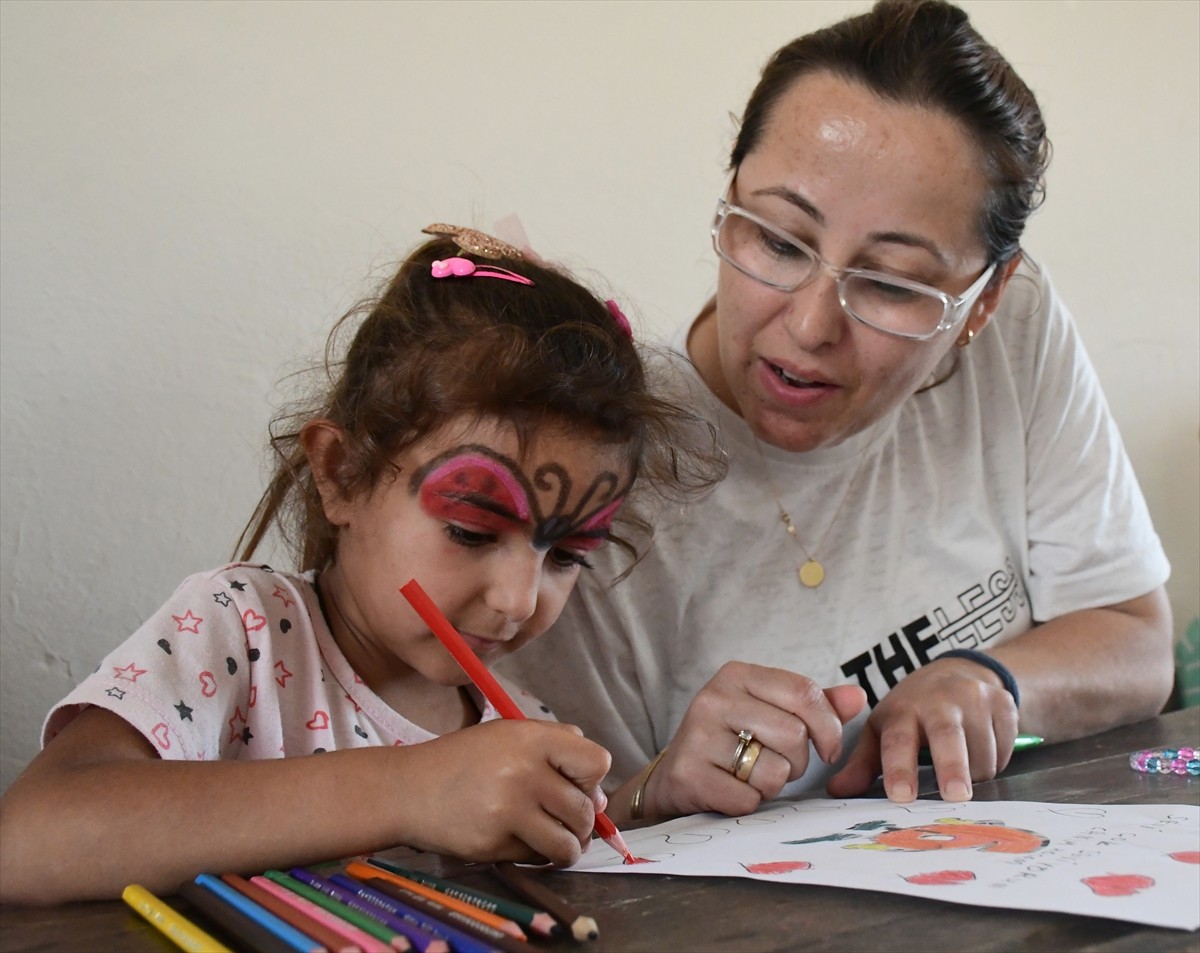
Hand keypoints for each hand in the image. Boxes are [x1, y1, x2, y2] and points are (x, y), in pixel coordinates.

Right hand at [398, 719, 609, 866]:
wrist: (410, 788)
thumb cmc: (464, 761)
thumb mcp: (509, 735)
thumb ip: (558, 749)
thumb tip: (601, 799)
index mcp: (531, 738)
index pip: (596, 762)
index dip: (591, 779)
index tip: (576, 785)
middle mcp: (524, 772)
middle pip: (585, 809)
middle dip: (582, 821)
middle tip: (564, 819)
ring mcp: (509, 810)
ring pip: (569, 843)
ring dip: (567, 847)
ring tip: (554, 839)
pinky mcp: (494, 844)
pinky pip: (537, 858)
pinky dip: (535, 855)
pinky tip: (518, 840)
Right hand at [642, 661, 865, 817]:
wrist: (672, 779)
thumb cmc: (732, 742)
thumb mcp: (770, 713)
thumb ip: (814, 705)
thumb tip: (858, 696)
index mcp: (736, 675)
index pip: (804, 692)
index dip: (829, 727)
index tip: (828, 750)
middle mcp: (713, 698)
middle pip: (794, 735)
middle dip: (798, 762)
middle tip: (776, 764)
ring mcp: (698, 735)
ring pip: (776, 771)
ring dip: (774, 785)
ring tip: (750, 776)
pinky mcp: (690, 774)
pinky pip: (750, 799)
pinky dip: (750, 804)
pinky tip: (731, 791)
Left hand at [827, 656, 1018, 802]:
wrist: (962, 673)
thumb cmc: (915, 711)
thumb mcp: (884, 728)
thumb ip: (863, 763)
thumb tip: (836, 792)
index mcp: (903, 709)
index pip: (898, 739)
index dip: (898, 767)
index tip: (900, 794)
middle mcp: (939, 700)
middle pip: (947, 737)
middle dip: (951, 766)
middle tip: (955, 796)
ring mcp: (975, 699)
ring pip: (982, 753)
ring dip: (975, 774)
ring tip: (963, 770)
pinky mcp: (1004, 703)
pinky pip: (1005, 748)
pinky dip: (997, 761)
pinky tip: (982, 750)